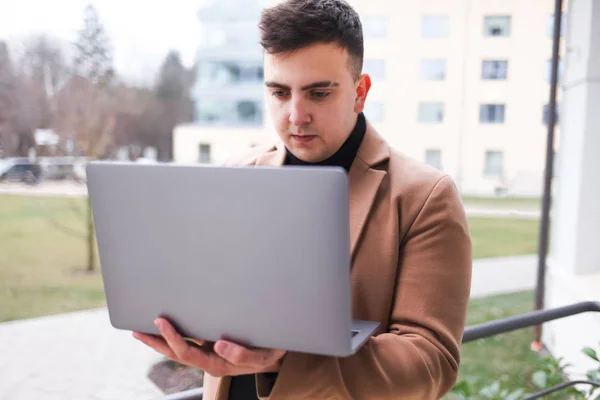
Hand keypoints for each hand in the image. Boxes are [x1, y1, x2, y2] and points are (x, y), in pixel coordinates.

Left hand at [133, 318, 286, 376]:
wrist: (277, 351)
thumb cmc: (270, 351)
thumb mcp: (262, 354)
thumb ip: (242, 354)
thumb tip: (218, 345)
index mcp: (218, 364)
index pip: (189, 353)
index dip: (173, 338)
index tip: (162, 321)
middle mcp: (210, 360)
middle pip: (176, 354)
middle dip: (156, 343)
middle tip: (138, 330)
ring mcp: (210, 354)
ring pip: (179, 350)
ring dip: (159, 342)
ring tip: (141, 331)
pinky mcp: (211, 345)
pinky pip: (189, 342)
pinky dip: (174, 336)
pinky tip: (164, 328)